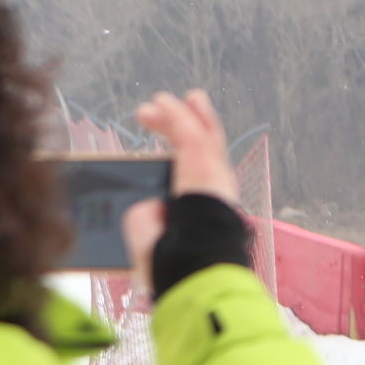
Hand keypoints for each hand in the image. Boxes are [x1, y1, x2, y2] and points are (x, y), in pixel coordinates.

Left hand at [125, 90, 240, 292]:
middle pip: (208, 151)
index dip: (189, 155)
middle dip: (191, 126)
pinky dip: (176, 116)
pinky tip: (161, 102)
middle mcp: (217, 193)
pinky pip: (190, 135)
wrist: (190, 264)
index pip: (202, 177)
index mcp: (206, 213)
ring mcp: (215, 176)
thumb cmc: (172, 263)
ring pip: (201, 138)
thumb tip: (149, 204)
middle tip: (177, 109)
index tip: (169, 146)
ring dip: (181, 116)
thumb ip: (147, 218)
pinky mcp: (204, 165)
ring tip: (162, 100)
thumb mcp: (151, 238)